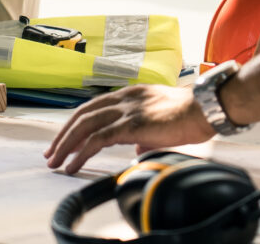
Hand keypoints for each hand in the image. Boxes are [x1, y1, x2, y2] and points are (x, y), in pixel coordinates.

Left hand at [43, 85, 211, 174]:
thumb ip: (144, 132)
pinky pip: (98, 139)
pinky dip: (82, 152)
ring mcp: (127, 110)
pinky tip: (74, 164)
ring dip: (67, 144)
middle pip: (83, 114)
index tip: (66, 138)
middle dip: (64, 134)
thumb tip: (137, 147)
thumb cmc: (190, 114)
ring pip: (85, 125)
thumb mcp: (160, 121)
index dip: (76, 122)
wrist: (206, 108)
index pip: (94, 106)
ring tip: (57, 161)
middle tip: (53, 153)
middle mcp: (125, 98)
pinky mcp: (132, 124)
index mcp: (131, 94)